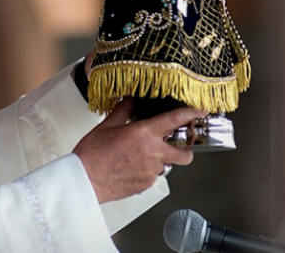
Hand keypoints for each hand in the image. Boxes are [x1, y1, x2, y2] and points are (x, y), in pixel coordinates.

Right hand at [72, 98, 205, 203]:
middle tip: (178, 147)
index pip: (175, 120)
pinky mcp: (146, 185)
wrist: (84, 179)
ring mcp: (151, 171)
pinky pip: (153, 176)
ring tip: (137, 158)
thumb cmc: (92, 154)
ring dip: (158, 161)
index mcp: (144, 133)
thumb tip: (130, 99)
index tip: (200, 110)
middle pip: (184, 154)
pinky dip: (146, 172)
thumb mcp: (106, 126)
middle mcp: (152, 153)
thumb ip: (123, 111)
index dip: (191, 114)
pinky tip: (130, 168)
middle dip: (186, 151)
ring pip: (165, 165)